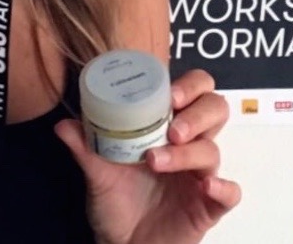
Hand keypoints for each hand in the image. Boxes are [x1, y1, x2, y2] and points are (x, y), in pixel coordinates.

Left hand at [55, 69, 239, 243]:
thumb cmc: (116, 204)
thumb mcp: (97, 173)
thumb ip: (84, 148)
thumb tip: (62, 125)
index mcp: (166, 126)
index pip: (194, 90)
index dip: (189, 85)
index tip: (170, 94)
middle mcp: (188, 145)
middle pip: (215, 110)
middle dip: (197, 114)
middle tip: (172, 129)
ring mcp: (200, 175)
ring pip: (213, 149)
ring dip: (188, 152)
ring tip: (156, 161)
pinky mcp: (208, 206)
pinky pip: (230, 193)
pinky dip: (224, 187)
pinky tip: (207, 186)